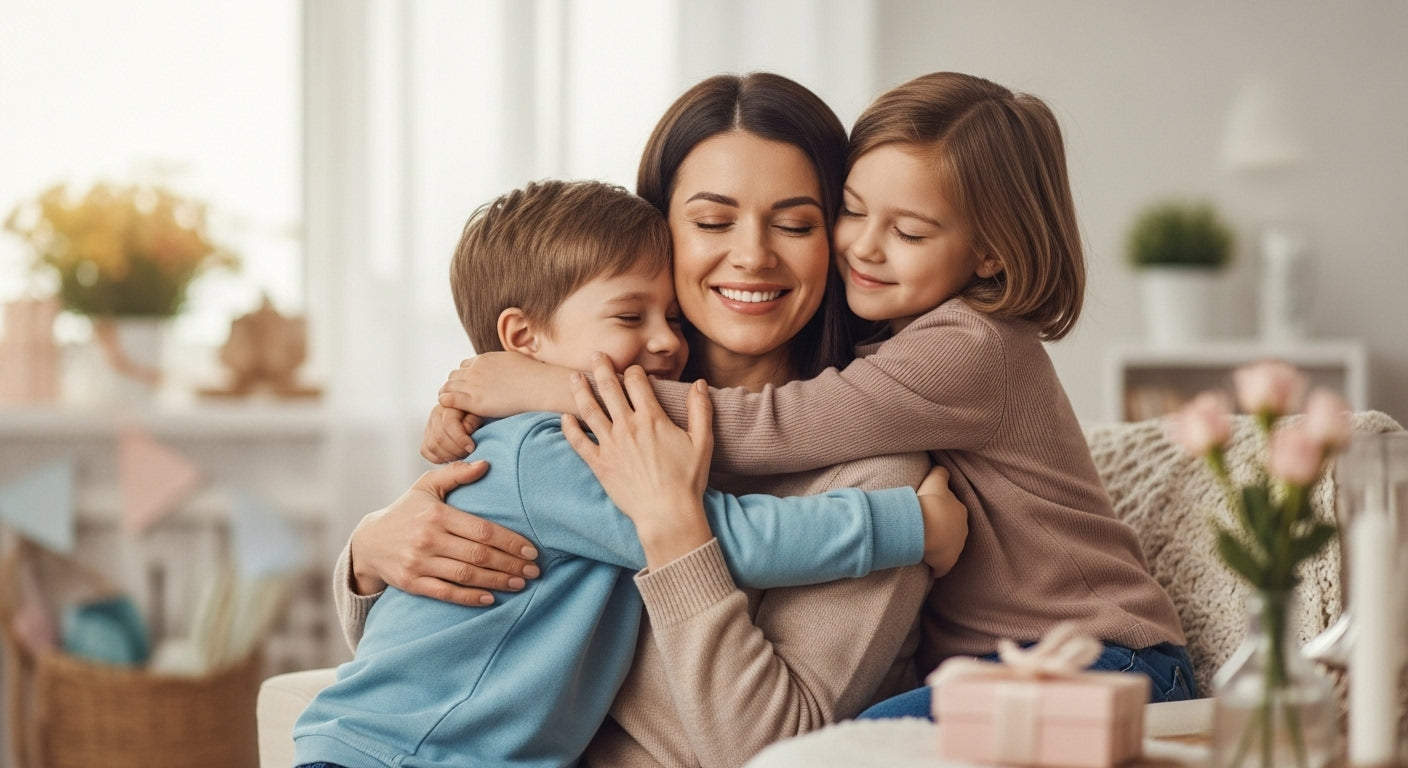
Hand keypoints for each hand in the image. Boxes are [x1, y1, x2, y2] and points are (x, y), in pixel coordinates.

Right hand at [349, 460, 540, 605]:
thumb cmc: (405, 511)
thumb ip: (455, 474)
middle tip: (534, 570)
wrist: (368, 542)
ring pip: (466, 575)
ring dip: (497, 581)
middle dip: (510, 563)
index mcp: (437, 514)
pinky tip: (490, 598)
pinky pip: (446, 593)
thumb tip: (485, 464)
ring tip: (520, 582)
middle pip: (479, 554)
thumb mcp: (426, 486)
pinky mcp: (412, 583)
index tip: (532, 550)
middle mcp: (428, 538)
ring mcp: (419, 562)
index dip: (510, 541)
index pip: (482, 530)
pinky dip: (469, 597)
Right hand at [421, 402, 482, 462]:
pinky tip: (451, 458)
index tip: (471, 447)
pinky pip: (426, 451)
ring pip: (431, 446)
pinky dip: (438, 458)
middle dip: (455, 450)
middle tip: (468, 453)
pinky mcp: (427, 436)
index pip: (449, 424)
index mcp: (449, 405)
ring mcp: (429, 425)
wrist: (473, 415)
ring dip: (448, 455)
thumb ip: (473, 419)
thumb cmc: (478, 413)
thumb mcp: (480, 413)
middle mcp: (436, 414)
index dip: (460, 439)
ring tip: (462, 455)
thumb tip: (465, 429)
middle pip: (439, 438)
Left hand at [438, 351, 576, 418]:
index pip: (464, 366)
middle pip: (453, 376)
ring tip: (451, 407)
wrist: (540, 387)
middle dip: (454, 387)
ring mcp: (473, 385)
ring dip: (447, 395)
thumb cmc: (535, 376)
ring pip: (447, 387)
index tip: (468, 388)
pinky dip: (446, 402)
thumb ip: (504, 363)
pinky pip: (449, 399)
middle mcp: (476, 370)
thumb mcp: (515, 360)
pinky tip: (449, 409)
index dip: (464, 377)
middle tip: (457, 399)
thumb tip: (508, 365)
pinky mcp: (475, 401)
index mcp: (485, 359)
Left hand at [562, 355, 714, 569]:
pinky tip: (564, 417)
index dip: (634, 372)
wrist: (667, 514)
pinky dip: (569, 428)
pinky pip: (579, 441)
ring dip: (581, 390)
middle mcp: (628, 427)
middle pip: (610, 388)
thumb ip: (701, 410)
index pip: (638, 383)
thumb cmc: (688, 480)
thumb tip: (700, 383)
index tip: (631, 370)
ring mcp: (611, 445)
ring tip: (574, 377)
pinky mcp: (599, 464)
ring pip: (590, 409)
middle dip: (602, 368)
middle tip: (595, 355)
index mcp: (653, 419)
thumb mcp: (702, 442)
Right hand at [917, 465, 967, 576]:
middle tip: (925, 529)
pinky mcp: (946, 564)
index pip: (952, 512)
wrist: (927, 527)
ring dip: (938, 549)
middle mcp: (962, 531)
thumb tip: (942, 469)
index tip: (930, 513)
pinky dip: (935, 567)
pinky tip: (925, 565)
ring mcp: (955, 549)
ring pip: (947, 549)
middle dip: (942, 531)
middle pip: (952, 531)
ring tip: (923, 547)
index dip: (941, 512)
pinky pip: (941, 567)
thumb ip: (941, 473)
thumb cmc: (930, 502)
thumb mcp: (935, 480)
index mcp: (960, 511)